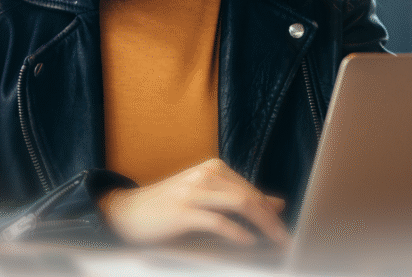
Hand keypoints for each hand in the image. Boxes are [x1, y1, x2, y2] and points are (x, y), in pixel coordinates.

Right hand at [98, 157, 290, 248]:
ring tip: (275, 241)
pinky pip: (217, 221)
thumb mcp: (206, 198)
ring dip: (262, 225)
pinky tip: (248, 241)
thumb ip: (239, 199)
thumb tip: (277, 204)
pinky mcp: (182, 211)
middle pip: (250, 196)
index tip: (285, 230)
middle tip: (286, 239)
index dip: (271, 211)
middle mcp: (205, 175)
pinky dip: (236, 232)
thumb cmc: (167, 207)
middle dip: (272, 220)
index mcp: (213, 169)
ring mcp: (193, 191)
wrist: (125, 212)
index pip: (252, 190)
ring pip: (239, 204)